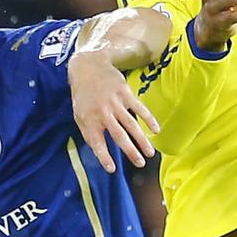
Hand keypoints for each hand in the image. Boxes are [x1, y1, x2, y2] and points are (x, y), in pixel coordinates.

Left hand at [69, 51, 159, 172]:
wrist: (88, 67)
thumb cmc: (83, 95)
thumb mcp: (79, 115)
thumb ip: (89, 132)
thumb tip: (99, 151)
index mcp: (89, 120)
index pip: (97, 143)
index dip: (104, 157)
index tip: (113, 169)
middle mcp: (103, 112)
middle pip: (119, 135)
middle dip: (130, 151)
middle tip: (140, 164)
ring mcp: (115, 102)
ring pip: (131, 124)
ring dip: (142, 139)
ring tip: (150, 153)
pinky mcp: (125, 93)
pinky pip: (139, 108)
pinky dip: (149, 119)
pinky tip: (156, 130)